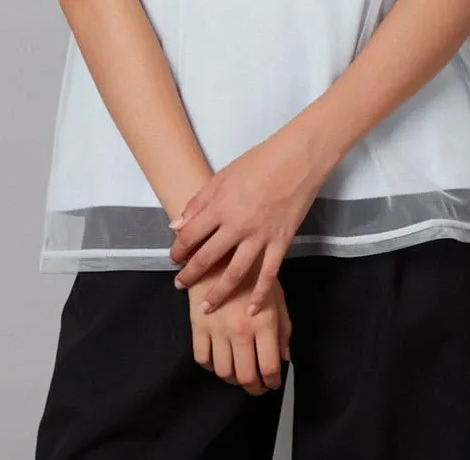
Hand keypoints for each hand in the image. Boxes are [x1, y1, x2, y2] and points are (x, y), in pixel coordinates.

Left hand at [170, 129, 325, 315]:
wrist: (296, 159)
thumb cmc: (258, 162)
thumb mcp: (223, 176)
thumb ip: (199, 202)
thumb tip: (177, 225)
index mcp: (220, 206)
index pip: (190, 236)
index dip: (178, 251)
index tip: (173, 259)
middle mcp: (237, 226)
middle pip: (207, 258)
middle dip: (190, 275)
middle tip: (180, 285)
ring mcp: (260, 237)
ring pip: (234, 273)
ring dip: (218, 293)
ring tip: (206, 307)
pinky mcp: (281, 242)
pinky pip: (268, 274)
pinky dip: (260, 294)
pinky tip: (252, 311)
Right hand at [187, 254, 291, 395]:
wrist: (220, 251)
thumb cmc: (253, 272)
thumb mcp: (276, 296)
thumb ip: (283, 328)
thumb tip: (284, 357)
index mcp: (264, 322)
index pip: (269, 367)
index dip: (272, 381)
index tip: (273, 383)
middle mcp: (240, 330)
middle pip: (246, 376)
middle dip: (254, 387)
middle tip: (258, 386)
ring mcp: (217, 330)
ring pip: (223, 372)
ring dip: (233, 379)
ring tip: (239, 374)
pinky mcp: (197, 326)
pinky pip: (202, 359)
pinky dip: (211, 366)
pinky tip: (219, 361)